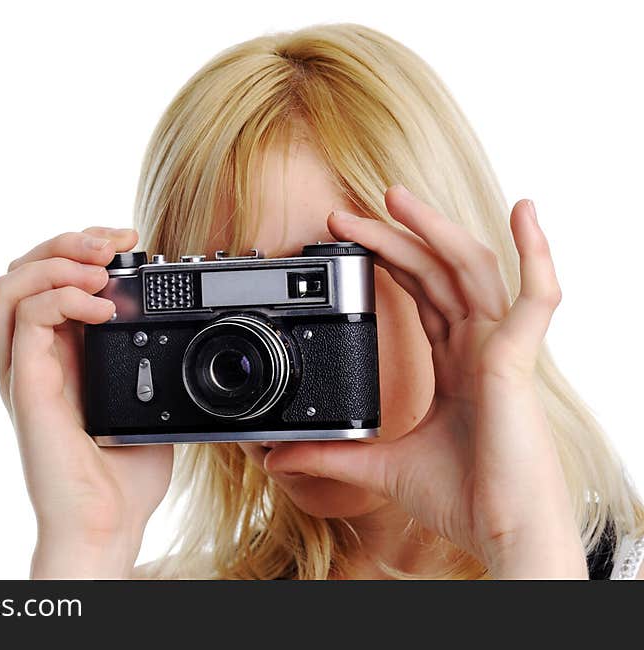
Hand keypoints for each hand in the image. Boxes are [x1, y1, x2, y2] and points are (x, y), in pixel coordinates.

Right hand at [0, 227, 172, 577]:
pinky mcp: (25, 385)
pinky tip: (102, 309)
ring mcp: (24, 369)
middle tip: (112, 243)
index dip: (81, 248)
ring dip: (57, 261)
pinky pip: (26, 319)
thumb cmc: (124, 475)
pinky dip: (62, 298)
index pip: (48, 279)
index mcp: (59, 355)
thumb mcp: (147, 401)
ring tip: (100, 270)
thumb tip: (179, 326)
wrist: (107, 523)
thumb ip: (146, 360)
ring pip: (9, 285)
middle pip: (21, 269)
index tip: (129, 241)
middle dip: (67, 241)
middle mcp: (34, 356)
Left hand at [265, 186, 587, 578]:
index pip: (421, 295)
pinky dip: (537, 253)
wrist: (501, 534)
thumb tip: (276, 459)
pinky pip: (537, 297)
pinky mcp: (517, 361)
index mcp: (456, 366)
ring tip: (394, 195)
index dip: (388, 263)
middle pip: (437, 271)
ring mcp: (500, 350)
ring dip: (434, 228)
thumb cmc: (461, 500)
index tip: (347, 242)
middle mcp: (479, 349)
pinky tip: (524, 212)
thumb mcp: (379, 466)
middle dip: (394, 235)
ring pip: (470, 269)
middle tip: (346, 210)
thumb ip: (330, 455)